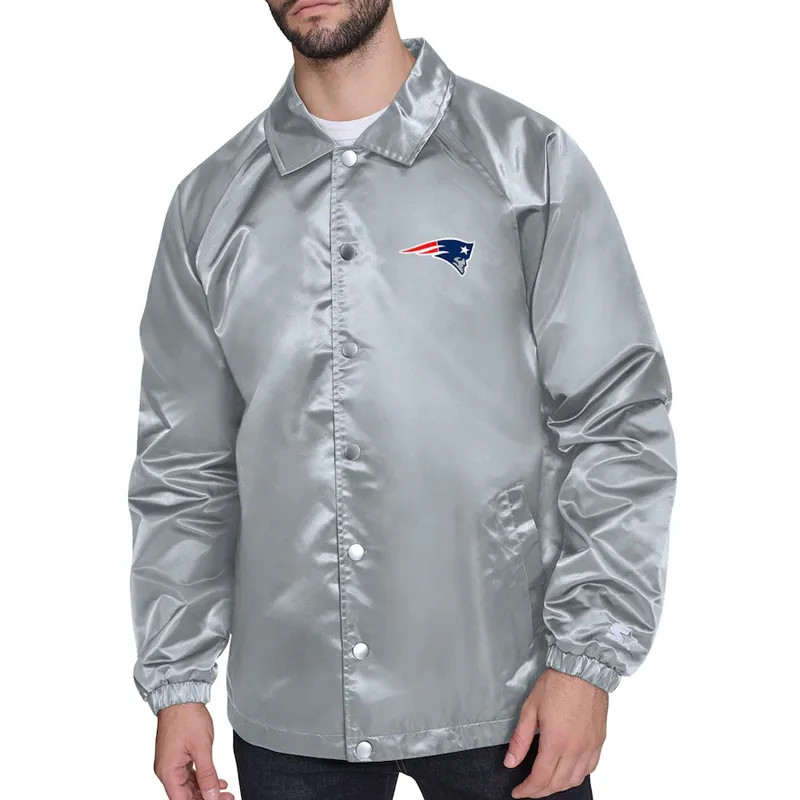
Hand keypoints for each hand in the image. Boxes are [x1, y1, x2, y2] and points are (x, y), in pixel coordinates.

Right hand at [154, 702, 234, 799]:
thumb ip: (207, 775)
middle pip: (186, 795)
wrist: (181, 695)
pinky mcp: (177, 755)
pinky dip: (203, 778)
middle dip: (207, 798)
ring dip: (206, 789)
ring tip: (225, 792)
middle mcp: (167, 770)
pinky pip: (190, 774)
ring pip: (189, 786)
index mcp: (168, 772)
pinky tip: (217, 781)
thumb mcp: (201, 747)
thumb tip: (212, 796)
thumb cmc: (187, 717)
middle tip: (227, 798)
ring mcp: (172, 763)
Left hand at [504, 668, 607, 797]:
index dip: (528, 790)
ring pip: (575, 780)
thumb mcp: (530, 709)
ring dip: (559, 786)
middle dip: (540, 791)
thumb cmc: (557, 684)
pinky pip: (590, 769)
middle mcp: (576, 749)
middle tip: (528, 789)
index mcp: (556, 742)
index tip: (518, 793)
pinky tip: (569, 772)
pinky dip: (577, 776)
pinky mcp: (599, 741)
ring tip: (546, 783)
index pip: (541, 778)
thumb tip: (510, 762)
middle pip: (558, 783)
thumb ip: (520, 739)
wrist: (583, 669)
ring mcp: (590, 746)